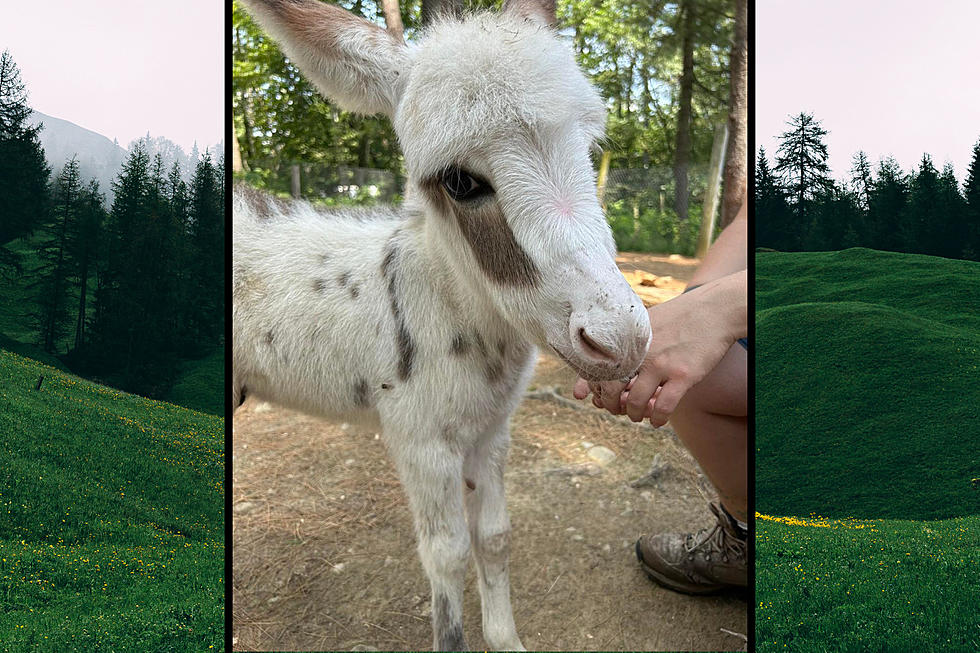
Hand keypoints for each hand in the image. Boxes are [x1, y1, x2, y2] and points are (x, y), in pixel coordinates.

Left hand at [574, 273, 744, 426]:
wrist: (714, 310)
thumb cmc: (678, 318)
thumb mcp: (645, 323)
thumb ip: (628, 343)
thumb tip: (611, 363)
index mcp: (628, 339)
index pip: (599, 368)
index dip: (595, 387)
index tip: (598, 395)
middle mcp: (640, 352)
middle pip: (612, 388)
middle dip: (610, 405)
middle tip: (616, 409)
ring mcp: (661, 364)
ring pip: (635, 402)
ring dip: (634, 414)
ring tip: (637, 415)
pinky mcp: (683, 375)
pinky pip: (663, 407)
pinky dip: (657, 419)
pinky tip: (658, 421)